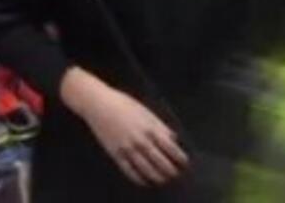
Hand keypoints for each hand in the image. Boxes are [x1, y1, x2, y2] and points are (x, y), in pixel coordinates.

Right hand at [60, 67, 188, 186]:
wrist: (100, 104)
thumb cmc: (124, 103)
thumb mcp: (146, 111)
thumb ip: (160, 126)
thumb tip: (172, 138)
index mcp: (149, 127)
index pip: (169, 146)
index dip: (178, 156)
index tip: (184, 162)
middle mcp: (140, 139)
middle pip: (159, 160)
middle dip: (170, 169)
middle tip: (176, 174)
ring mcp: (127, 148)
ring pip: (146, 168)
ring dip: (157, 176)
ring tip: (164, 180)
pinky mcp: (115, 154)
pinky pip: (129, 170)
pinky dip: (138, 178)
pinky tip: (145, 181)